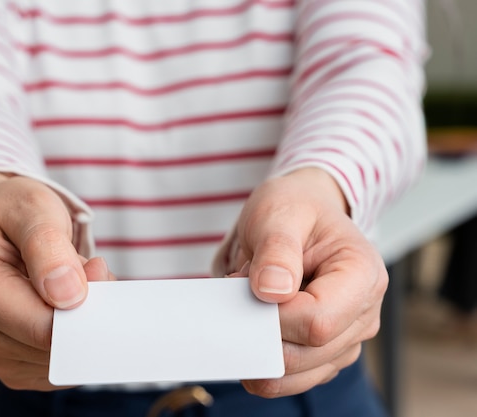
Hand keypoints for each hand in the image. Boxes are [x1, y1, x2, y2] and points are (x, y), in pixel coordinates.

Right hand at [0, 172, 111, 389]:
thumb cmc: (11, 212)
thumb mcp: (31, 207)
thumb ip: (48, 247)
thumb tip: (68, 296)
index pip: (42, 327)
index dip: (83, 305)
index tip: (98, 269)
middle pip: (53, 347)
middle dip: (84, 311)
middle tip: (88, 267)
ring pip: (59, 359)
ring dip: (80, 323)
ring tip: (72, 281)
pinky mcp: (10, 364)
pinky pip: (56, 366)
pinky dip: (73, 337)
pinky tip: (65, 304)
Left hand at [233, 168, 387, 397]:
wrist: (301, 213)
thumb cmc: (294, 209)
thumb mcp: (279, 213)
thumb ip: (276, 250)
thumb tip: (271, 292)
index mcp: (362, 275)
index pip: (318, 322)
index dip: (273, 316)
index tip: (245, 288)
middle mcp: (363, 314)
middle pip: (306, 354)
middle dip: (259, 330)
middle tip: (238, 290)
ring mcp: (346, 339)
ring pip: (295, 374)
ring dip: (257, 346)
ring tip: (249, 302)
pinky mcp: (324, 354)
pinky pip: (289, 377)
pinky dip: (261, 358)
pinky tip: (253, 323)